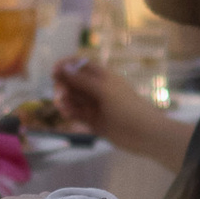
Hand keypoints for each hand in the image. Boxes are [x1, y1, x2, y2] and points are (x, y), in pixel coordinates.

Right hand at [51, 54, 191, 163]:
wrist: (145, 133)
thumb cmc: (127, 107)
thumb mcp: (104, 90)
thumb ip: (82, 80)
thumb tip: (63, 67)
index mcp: (103, 76)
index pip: (81, 65)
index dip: (67, 65)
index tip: (54, 71)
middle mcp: (97, 89)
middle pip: (73, 82)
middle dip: (64, 86)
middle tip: (61, 95)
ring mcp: (95, 106)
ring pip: (74, 99)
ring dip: (66, 101)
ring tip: (64, 107)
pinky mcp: (94, 122)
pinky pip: (78, 114)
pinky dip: (71, 113)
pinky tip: (67, 114)